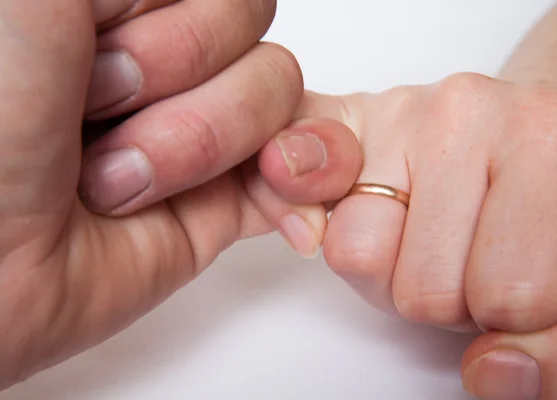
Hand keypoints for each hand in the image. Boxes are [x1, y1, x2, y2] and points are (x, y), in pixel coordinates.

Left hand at [0, 0, 360, 387]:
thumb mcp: (33, 3)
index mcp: (113, 11)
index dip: (163, 15)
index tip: (90, 45)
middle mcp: (161, 65)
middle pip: (248, 23)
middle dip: (173, 69)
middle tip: (92, 111)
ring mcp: (200, 132)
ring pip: (275, 91)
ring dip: (197, 139)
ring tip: (116, 181)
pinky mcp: (223, 200)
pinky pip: (296, 170)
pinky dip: (296, 177)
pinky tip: (273, 192)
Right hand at [251, 73, 556, 399]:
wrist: (527, 147)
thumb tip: (495, 372)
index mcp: (551, 143)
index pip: (510, 298)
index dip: (515, 318)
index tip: (528, 280)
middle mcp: (467, 107)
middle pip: (424, 285)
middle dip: (449, 299)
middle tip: (476, 257)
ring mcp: (395, 109)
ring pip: (356, 255)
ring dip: (391, 274)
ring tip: (432, 238)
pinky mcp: (343, 121)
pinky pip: (286, 183)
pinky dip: (302, 212)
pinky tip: (345, 220)